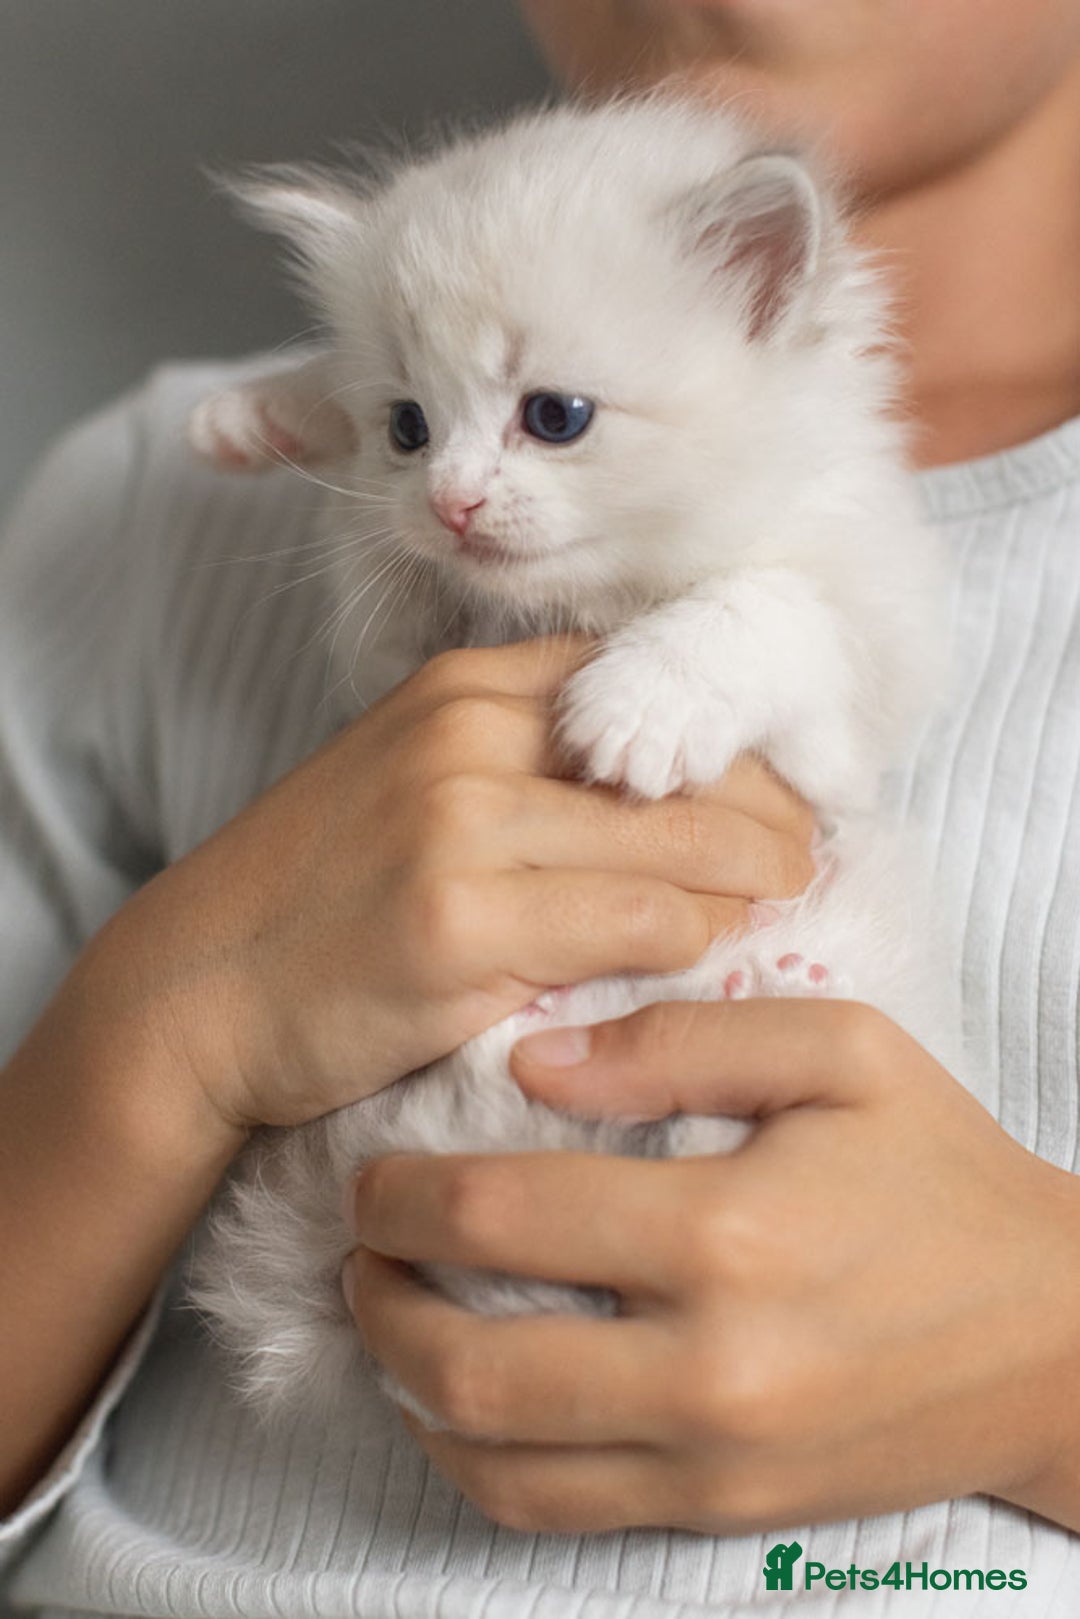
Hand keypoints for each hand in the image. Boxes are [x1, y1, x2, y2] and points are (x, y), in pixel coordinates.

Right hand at [79, 638, 813, 1134]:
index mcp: (464, 691)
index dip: (731, 748)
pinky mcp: (457, 919)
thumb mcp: (416, 789)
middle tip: (808, 860)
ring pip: (677, 845)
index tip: (781, 796)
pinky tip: (701, 960)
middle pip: (680, 765)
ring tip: (778, 908)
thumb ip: (527, 773)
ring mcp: (459, 823)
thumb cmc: (322, 900)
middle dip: (768, 817)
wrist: (199, 990)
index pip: (647, 691)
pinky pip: (637, 924)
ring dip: (745, 886)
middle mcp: (467, 735)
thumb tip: (666, 798)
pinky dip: (689, 943)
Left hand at [342, 999, 1079, 1533]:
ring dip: (405, 1385)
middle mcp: (706, 1364)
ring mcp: (710, 1458)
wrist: (1051, 1339)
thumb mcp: (844, 1054)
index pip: (499, 1215)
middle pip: (465, 1359)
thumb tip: (539, 1062)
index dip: (403, 1191)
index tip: (374, 1168)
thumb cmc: (942, 1176)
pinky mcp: (720, 1510)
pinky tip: (456, 1399)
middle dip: (377, 1296)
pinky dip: (472, 1460)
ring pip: (490, 1457)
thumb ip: (684, 1040)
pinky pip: (549, 1511)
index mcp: (727, 1230)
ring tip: (388, 1315)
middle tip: (360, 1244)